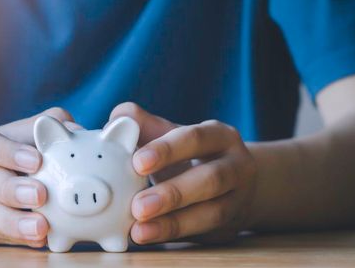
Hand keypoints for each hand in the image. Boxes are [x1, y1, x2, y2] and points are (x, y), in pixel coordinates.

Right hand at [0, 108, 76, 245]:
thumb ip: (34, 129)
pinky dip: (13, 237)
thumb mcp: (0, 134)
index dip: (5, 151)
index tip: (36, 160)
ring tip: (42, 226)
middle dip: (10, 189)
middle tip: (40, 195)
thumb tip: (72, 130)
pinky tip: (35, 238)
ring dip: (14, 222)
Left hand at [110, 103, 256, 244]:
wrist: (234, 185)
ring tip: (139, 229)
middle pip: (210, 179)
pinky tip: (146, 236)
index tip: (138, 163)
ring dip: (173, 223)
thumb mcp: (173, 136)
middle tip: (138, 206)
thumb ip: (145, 125)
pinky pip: (201, 234)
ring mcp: (236, 200)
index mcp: (220, 136)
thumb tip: (118, 119)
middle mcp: (236, 166)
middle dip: (173, 194)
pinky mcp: (228, 227)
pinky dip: (172, 235)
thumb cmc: (192, 156)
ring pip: (212, 213)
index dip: (167, 151)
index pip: (196, 138)